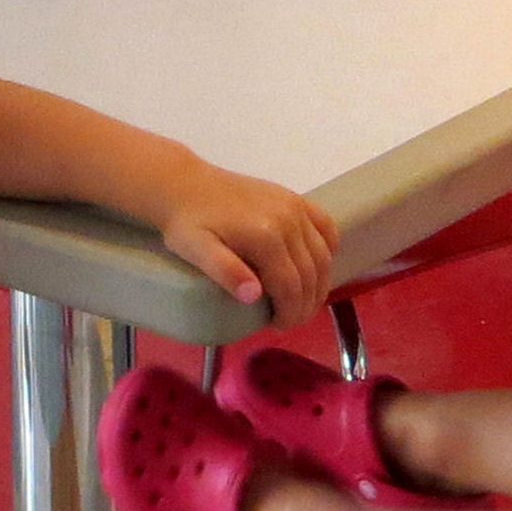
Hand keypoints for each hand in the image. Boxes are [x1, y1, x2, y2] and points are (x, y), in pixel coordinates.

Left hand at [157, 161, 338, 326]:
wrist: (184, 184)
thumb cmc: (186, 222)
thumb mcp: (195, 250)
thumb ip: (225, 272)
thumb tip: (254, 296)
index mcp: (264, 236)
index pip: (291, 287)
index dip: (290, 313)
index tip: (278, 326)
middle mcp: (288, 220)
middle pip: (310, 274)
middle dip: (305, 304)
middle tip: (290, 320)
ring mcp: (295, 206)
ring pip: (322, 255)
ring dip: (319, 283)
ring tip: (301, 302)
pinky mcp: (295, 198)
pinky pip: (326, 227)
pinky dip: (328, 250)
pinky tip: (316, 267)